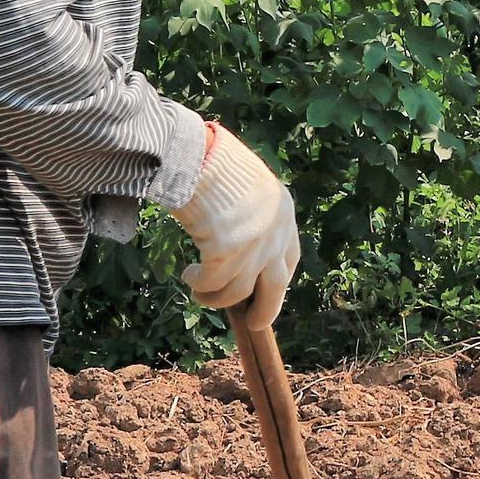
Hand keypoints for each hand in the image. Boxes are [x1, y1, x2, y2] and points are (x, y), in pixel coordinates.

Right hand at [170, 121, 299, 328]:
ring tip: (199, 290)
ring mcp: (253, 245)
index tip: (264, 291)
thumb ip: (252, 216)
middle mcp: (275, 232)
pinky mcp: (227, 253)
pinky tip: (189, 274)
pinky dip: (199, 285)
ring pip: (237, 293)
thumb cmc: (215, 164)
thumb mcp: (248, 187)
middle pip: (276, 288)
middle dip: (265, 311)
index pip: (290, 258)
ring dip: (215, 297)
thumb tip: (240, 249)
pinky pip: (212, 284)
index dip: (277, 280)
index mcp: (284, 212)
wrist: (199, 154)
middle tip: (255, 324)